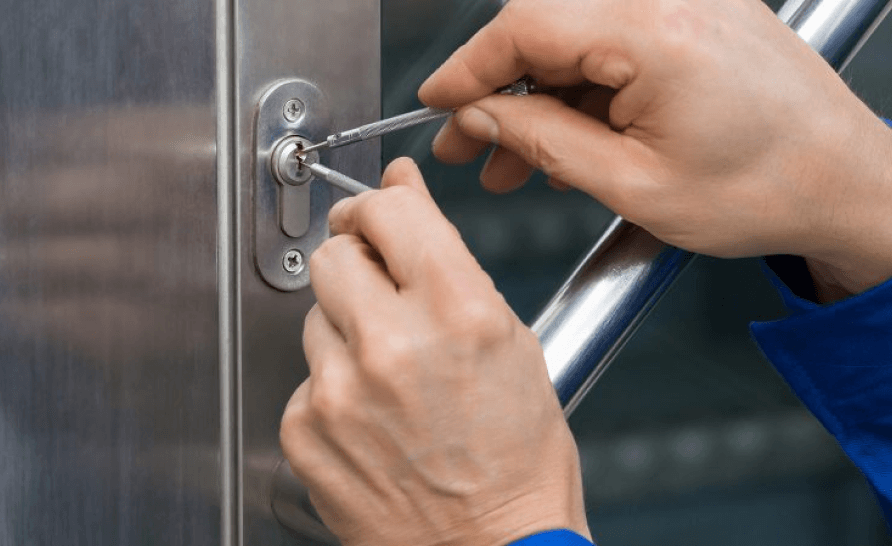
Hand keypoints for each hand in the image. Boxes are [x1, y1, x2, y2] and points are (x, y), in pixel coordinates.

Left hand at [280, 158, 589, 545]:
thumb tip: (405, 196)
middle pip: (335, 253)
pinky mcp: (305, 430)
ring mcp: (339, 390)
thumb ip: (451, 262)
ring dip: (348, 327)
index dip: (381, 204)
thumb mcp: (512, 345)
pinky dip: (333, 383)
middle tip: (383, 292)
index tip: (377, 212)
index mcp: (457, 312)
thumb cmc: (517, 465)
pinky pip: (305, 374)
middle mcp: (392, 345)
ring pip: (315, 312)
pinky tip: (371, 413)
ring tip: (390, 372)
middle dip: (359, 261)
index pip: (388, 210)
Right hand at [420, 0, 891, 298]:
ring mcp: (689, 4)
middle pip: (546, 31)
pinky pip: (616, 50)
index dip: (467, 69)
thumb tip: (480, 118)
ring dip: (540, 104)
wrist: (847, 187)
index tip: (435, 103)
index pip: (525, 27)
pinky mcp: (699, 20)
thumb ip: (542, 141)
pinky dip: (583, 95)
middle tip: (468, 148)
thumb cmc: (766, 192)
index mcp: (655, 32)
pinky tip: (568, 143)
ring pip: (578, 45)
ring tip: (516, 164)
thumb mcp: (632, 185)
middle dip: (499, 95)